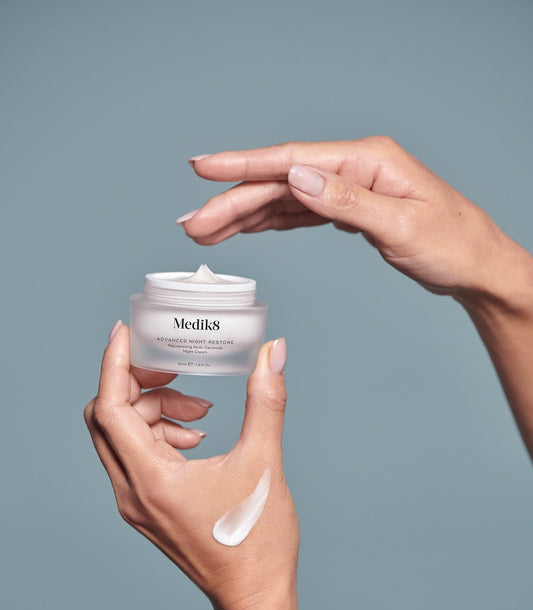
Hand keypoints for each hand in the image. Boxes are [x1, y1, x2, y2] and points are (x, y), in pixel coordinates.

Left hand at [84, 324, 295, 609]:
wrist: (253, 597)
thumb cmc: (257, 542)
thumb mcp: (264, 464)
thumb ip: (266, 401)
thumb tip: (272, 354)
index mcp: (151, 480)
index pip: (109, 408)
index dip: (115, 364)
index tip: (126, 332)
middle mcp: (132, 492)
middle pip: (107, 418)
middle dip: (137, 384)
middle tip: (173, 368)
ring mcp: (136, 504)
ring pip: (121, 437)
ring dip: (153, 410)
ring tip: (200, 410)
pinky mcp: (148, 509)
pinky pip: (136, 458)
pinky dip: (159, 434)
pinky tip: (196, 437)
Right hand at [179, 137, 526, 302]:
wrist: (476, 266)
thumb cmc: (452, 244)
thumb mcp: (401, 225)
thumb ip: (346, 202)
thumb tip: (297, 177)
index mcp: (365, 161)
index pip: (292, 160)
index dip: (243, 165)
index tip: (202, 168)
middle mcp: (353, 168)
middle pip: (280, 181)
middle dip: (232, 203)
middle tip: (193, 226)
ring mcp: (350, 188)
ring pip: (285, 198)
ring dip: (245, 215)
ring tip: (208, 232)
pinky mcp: (351, 209)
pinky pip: (301, 214)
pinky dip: (272, 222)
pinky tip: (249, 229)